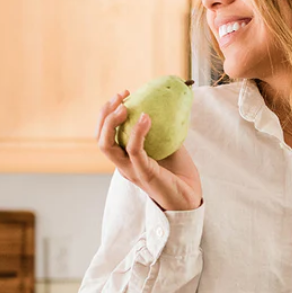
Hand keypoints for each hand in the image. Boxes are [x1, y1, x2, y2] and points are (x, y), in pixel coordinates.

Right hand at [96, 90, 202, 210]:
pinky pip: (134, 150)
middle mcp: (124, 164)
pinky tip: (146, 118)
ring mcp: (131, 170)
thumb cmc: (179, 174)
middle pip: (100, 138)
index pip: (106, 134)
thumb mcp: (168, 145)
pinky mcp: (144, 173)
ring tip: (124, 106)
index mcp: (126, 158)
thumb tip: (162, 104)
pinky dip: (137, 132)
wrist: (190, 198)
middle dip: (105, 113)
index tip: (125, 95)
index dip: (109, 113)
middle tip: (121, 96)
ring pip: (107, 145)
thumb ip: (160, 129)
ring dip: (111, 122)